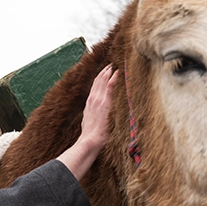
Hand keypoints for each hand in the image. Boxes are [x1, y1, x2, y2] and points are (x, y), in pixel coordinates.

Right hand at [56, 64, 118, 180]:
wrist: (90, 140)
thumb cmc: (91, 136)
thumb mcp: (89, 123)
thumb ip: (92, 116)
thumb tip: (95, 117)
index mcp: (89, 104)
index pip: (94, 88)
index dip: (98, 79)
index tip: (103, 73)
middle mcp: (92, 100)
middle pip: (97, 82)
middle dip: (103, 72)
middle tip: (109, 65)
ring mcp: (98, 100)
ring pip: (103, 82)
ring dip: (108, 73)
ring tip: (113, 66)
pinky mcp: (104, 103)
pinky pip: (109, 87)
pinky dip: (113, 78)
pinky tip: (117, 73)